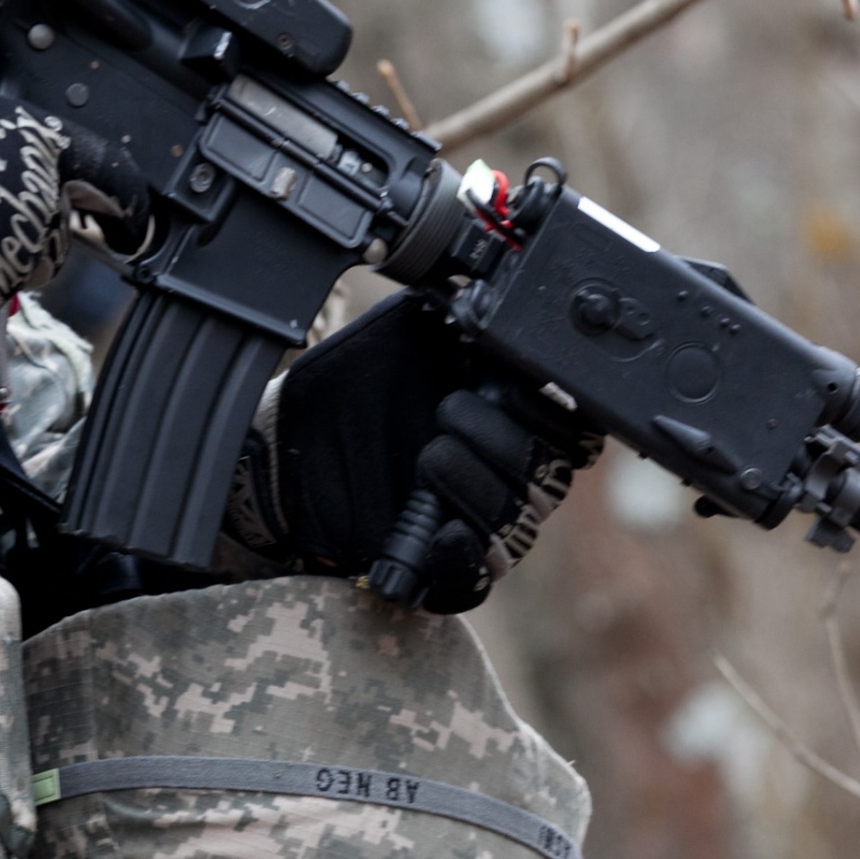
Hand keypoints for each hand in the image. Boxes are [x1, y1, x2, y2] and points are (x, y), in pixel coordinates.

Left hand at [244, 290, 599, 612]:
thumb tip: (490, 278)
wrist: (284, 444)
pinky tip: (443, 531)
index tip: (515, 387)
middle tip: (449, 412)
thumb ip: (452, 313)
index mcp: (509, 419)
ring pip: (519, 525)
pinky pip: (476, 580)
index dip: (556, 410)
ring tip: (429, 455)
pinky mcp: (438, 567)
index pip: (575, 429)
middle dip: (506, 442)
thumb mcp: (400, 336)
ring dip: (478, 486)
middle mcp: (503, 475)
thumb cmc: (346, 387)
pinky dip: (465, 558)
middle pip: (551, 478)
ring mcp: (475, 524)